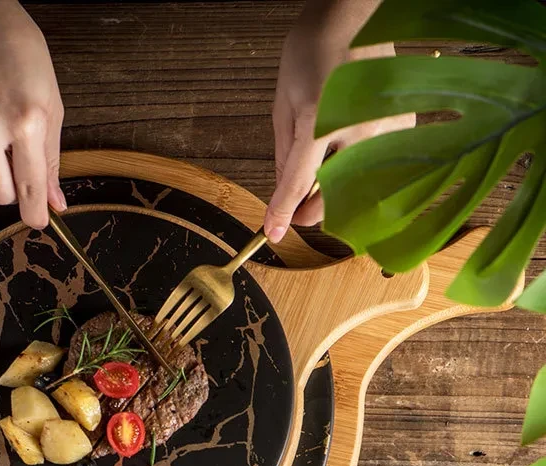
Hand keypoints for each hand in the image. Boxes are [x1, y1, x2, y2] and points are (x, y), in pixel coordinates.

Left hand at [264, 1, 414, 242]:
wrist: (356, 15)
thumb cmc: (314, 49)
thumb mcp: (284, 102)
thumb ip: (284, 153)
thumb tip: (284, 192)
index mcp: (320, 121)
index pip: (298, 183)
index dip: (282, 212)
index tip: (272, 232)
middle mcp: (358, 131)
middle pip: (330, 198)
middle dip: (308, 210)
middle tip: (293, 208)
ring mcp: (386, 132)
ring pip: (354, 189)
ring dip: (332, 192)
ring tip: (318, 174)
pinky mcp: (404, 130)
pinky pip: (376, 169)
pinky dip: (355, 173)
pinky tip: (344, 157)